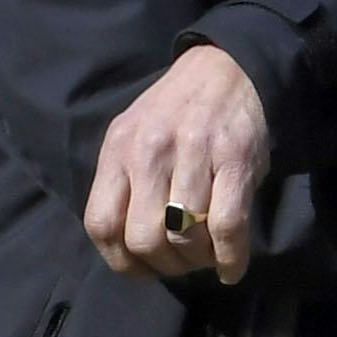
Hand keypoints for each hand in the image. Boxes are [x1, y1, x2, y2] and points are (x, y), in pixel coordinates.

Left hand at [84, 45, 269, 283]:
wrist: (226, 68)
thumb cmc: (175, 113)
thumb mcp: (133, 137)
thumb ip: (124, 184)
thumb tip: (128, 249)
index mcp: (118, 149)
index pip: (101, 224)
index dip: (121, 261)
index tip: (143, 268)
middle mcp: (150, 151)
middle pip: (144, 238)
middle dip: (164, 264)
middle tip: (181, 261)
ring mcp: (193, 153)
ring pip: (186, 235)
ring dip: (198, 260)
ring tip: (205, 256)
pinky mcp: (235, 158)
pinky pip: (227, 226)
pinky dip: (230, 258)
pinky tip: (230, 267)